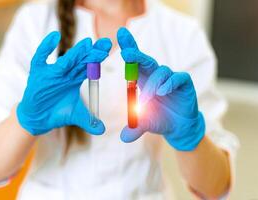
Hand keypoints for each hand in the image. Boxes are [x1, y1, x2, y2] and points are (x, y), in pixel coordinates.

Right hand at [17, 31, 111, 135]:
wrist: (38, 118)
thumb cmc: (57, 113)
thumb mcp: (75, 116)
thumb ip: (89, 121)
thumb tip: (103, 130)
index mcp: (75, 78)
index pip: (88, 66)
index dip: (97, 58)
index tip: (108, 50)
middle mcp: (65, 72)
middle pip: (80, 60)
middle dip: (92, 52)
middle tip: (105, 43)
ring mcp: (51, 72)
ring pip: (65, 60)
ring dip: (76, 52)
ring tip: (87, 44)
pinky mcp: (37, 72)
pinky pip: (40, 57)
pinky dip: (45, 47)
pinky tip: (54, 36)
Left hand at [117, 27, 204, 150]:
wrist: (178, 127)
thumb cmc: (159, 120)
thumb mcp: (145, 124)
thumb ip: (135, 128)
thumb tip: (123, 138)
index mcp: (143, 81)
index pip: (135, 62)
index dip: (129, 48)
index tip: (120, 34)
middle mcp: (156, 76)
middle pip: (146, 60)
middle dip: (136, 55)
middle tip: (126, 53)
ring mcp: (170, 78)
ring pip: (160, 72)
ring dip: (152, 85)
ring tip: (147, 100)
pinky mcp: (183, 83)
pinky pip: (177, 78)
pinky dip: (169, 83)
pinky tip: (162, 92)